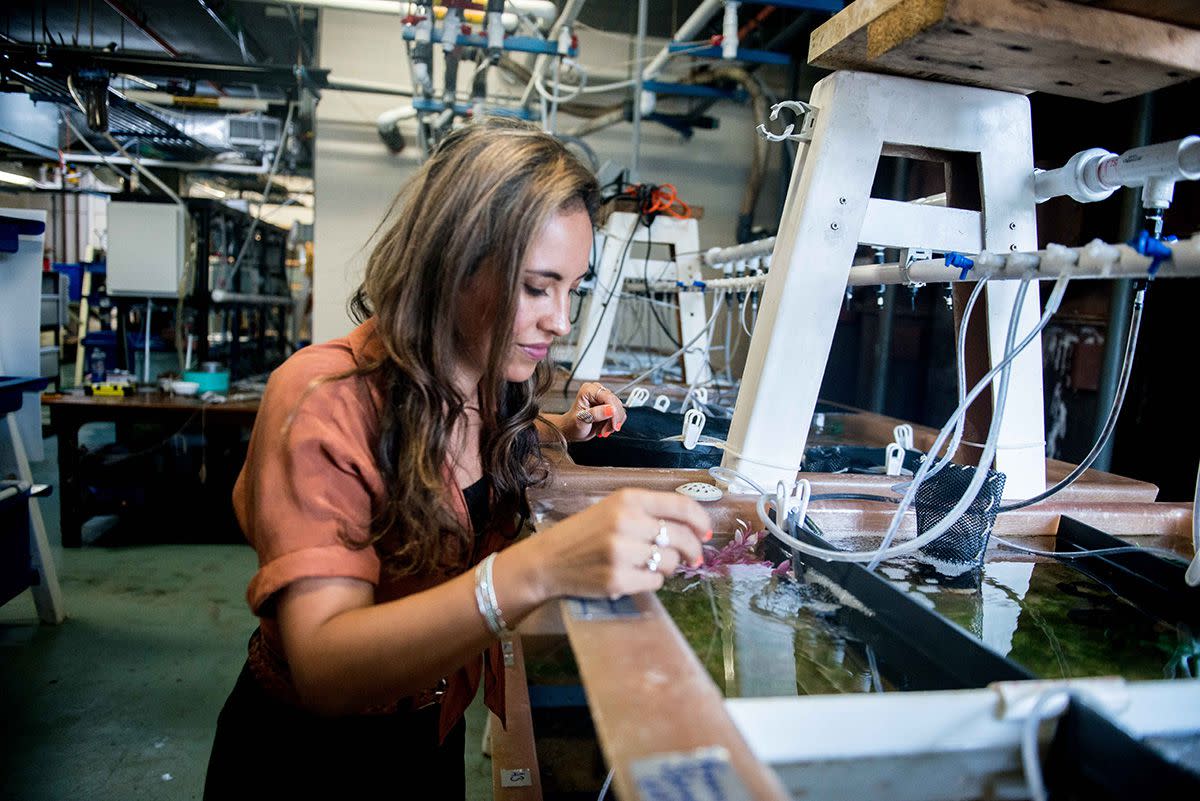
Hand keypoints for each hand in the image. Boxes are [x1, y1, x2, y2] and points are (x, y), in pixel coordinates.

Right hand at [524, 488, 711, 599]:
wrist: (548, 560)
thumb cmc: (584, 533)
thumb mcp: (613, 509)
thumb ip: (649, 512)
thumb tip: (694, 529)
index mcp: (627, 499)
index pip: (680, 504)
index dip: (700, 520)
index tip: (706, 533)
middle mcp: (626, 522)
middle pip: (680, 537)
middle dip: (691, 550)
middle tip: (692, 558)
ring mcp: (621, 552)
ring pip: (669, 561)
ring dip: (666, 566)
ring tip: (648, 564)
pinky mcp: (617, 579)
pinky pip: (655, 582)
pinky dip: (651, 581)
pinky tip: (633, 575)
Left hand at [556, 381, 626, 441]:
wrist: (571, 430)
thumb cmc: (572, 424)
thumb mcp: (582, 419)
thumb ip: (596, 413)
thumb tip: (611, 409)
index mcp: (589, 390)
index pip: (609, 398)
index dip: (614, 412)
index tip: (613, 425)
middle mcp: (597, 392)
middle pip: (616, 404)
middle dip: (613, 420)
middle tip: (605, 431)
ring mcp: (603, 399)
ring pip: (619, 410)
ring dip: (613, 424)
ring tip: (602, 430)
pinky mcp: (608, 407)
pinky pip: (619, 415)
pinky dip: (614, 424)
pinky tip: (604, 428)